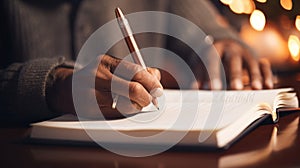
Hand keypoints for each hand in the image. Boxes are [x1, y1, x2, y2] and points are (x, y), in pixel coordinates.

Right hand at [46, 55, 162, 118]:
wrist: (66, 89)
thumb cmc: (96, 77)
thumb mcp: (113, 67)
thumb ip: (136, 69)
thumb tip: (156, 76)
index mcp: (105, 63)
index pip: (136, 71)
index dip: (151, 82)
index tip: (158, 89)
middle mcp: (97, 77)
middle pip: (133, 90)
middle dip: (147, 97)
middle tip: (150, 100)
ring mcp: (91, 95)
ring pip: (126, 107)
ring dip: (136, 107)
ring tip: (134, 104)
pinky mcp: (89, 111)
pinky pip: (116, 116)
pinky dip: (124, 114)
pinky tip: (121, 108)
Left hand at [192, 40, 272, 89]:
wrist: (223, 40)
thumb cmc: (210, 56)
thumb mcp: (201, 62)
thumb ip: (198, 75)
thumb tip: (193, 90)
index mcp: (215, 48)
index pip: (213, 61)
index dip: (213, 75)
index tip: (214, 89)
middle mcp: (231, 49)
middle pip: (234, 61)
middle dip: (235, 75)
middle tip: (236, 89)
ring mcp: (246, 52)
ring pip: (251, 63)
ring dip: (255, 76)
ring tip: (256, 88)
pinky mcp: (256, 57)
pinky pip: (263, 65)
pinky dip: (267, 74)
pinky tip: (268, 86)